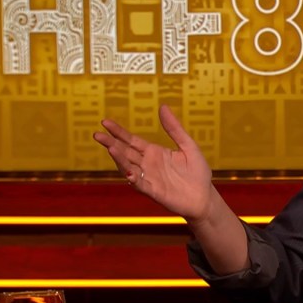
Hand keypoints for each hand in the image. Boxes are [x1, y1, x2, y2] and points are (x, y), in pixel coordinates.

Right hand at [93, 105, 213, 222]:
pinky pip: (141, 185)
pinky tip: (128, 172)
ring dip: (119, 159)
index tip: (105, 122)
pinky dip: (134, 179)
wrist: (204, 196)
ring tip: (111, 148)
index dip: (118, 132)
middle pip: (125, 152)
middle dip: (111, 143)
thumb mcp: (188, 145)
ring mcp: (149, 178)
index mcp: (153, 152)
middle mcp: (147, 164)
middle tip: (97, 134)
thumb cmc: (197, 172)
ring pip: (129, 167)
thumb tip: (162, 106)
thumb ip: (174, 128)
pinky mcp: (154, 192)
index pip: (131, 140)